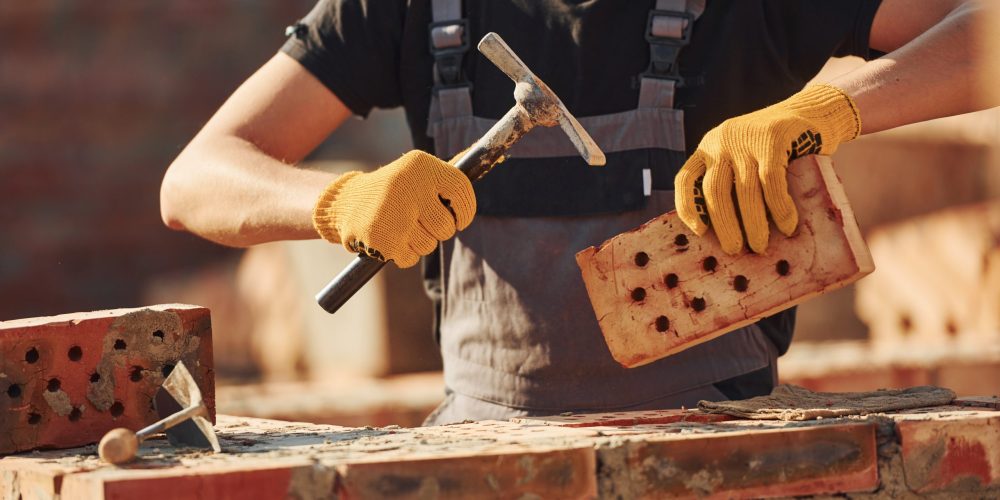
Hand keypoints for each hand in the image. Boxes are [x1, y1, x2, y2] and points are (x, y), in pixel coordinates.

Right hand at [312, 150, 475, 267]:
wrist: (346, 203)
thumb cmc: (392, 189)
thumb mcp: (417, 172)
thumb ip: (448, 173)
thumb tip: (486, 154)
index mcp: (420, 165)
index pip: (461, 189)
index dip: (466, 210)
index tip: (461, 219)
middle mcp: (408, 186)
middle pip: (447, 226)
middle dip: (438, 231)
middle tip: (419, 222)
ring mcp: (394, 213)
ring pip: (429, 245)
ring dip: (419, 243)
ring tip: (400, 227)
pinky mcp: (382, 239)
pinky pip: (410, 258)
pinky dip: (403, 254)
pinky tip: (390, 238)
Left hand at [674, 84, 860, 253]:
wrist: (812, 110)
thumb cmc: (776, 147)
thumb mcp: (743, 158)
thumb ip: (731, 181)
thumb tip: (728, 233)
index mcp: (708, 148)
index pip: (685, 179)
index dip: (687, 207)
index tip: (699, 232)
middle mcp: (721, 141)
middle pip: (714, 190)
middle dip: (724, 225)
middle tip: (735, 250)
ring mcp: (746, 139)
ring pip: (745, 191)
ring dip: (753, 224)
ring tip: (760, 246)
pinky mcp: (773, 140)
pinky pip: (771, 183)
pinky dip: (779, 209)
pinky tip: (786, 226)